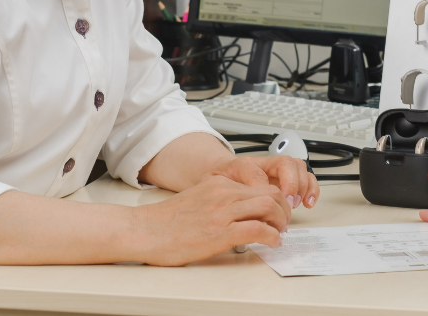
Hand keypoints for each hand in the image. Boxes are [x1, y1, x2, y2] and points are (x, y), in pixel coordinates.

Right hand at [132, 174, 289, 265]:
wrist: (144, 230)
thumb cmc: (166, 221)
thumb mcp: (198, 198)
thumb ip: (219, 200)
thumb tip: (238, 213)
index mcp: (219, 183)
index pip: (261, 185)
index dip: (276, 199)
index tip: (278, 211)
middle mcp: (224, 193)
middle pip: (270, 193)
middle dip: (284, 208)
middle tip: (284, 222)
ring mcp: (223, 212)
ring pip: (268, 207)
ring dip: (281, 222)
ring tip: (280, 232)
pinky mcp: (220, 232)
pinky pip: (258, 230)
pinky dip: (271, 237)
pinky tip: (272, 243)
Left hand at [209, 155, 319, 209]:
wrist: (224, 173)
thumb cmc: (220, 183)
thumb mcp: (212, 188)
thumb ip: (219, 194)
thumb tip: (230, 209)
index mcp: (242, 166)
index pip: (254, 171)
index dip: (262, 187)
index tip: (265, 205)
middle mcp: (263, 164)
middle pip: (284, 162)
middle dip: (290, 183)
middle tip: (287, 202)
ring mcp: (277, 170)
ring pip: (298, 166)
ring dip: (303, 186)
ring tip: (298, 203)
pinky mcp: (288, 178)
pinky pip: (306, 176)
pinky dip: (312, 188)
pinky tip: (308, 203)